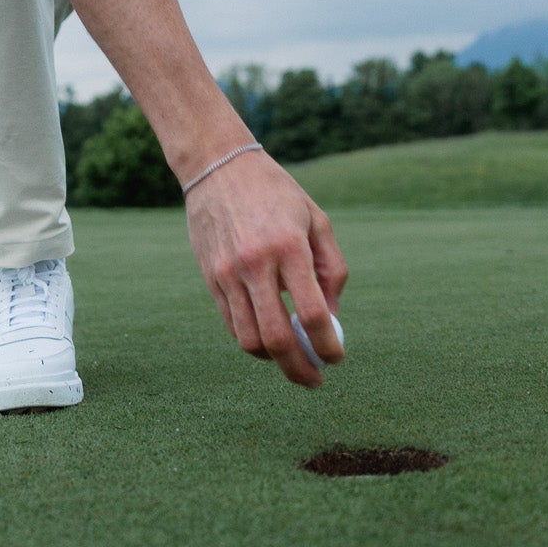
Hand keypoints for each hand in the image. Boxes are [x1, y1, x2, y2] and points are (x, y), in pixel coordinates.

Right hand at [184, 148, 348, 387]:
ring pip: (249, 340)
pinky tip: (268, 339)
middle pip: (277, 338)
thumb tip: (333, 318)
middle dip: (300, 369)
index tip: (336, 357)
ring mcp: (228, 273)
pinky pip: (232, 324)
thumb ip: (332, 268)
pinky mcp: (210, 278)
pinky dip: (252, 340)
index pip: (312, 313)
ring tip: (292, 360)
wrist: (217, 166)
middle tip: (315, 379)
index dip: (328, 345)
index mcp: (289, 247)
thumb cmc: (276, 192)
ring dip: (274, 360)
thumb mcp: (316, 219)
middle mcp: (256, 263)